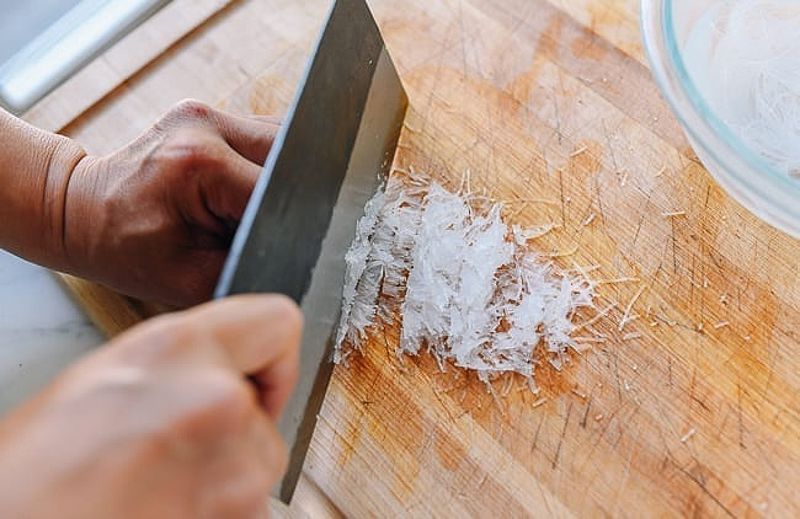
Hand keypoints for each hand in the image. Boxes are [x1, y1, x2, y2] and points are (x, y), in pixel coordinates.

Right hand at [0, 295, 300, 518]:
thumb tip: (214, 369)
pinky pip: (248, 509)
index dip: (269, 356)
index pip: (278, 320)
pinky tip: (163, 512)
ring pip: (258, 465)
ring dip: (221, 478)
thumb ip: (173, 366)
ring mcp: (235, 470)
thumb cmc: (26, 484)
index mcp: (175, 350)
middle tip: (169, 450)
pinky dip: (216, 513)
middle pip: (264, 410)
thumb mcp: (96, 384)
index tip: (254, 380)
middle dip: (231, 431)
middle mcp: (216, 400)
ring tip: (153, 488)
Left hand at [64, 100, 279, 305]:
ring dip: (283, 176)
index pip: (282, 191)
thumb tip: (293, 262)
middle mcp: (207, 125)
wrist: (78, 210)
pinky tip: (244, 189)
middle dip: (292, 197)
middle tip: (264, 228)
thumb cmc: (123, 248)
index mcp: (202, 164)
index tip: (281, 246)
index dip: (291, 223)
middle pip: (293, 153)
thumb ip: (247, 269)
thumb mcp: (190, 281)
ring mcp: (208, 113)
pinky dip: (266, 164)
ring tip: (247, 208)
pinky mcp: (210, 114)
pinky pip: (263, 136)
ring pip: (283, 139)